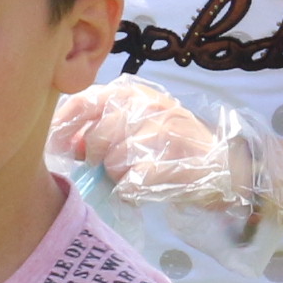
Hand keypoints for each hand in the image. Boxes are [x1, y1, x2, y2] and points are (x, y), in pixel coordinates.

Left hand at [51, 77, 282, 238]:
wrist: (226, 168)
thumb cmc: (172, 146)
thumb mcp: (138, 124)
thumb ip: (101, 127)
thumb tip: (67, 144)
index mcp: (134, 92)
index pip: (84, 100)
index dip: (64, 126)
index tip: (56, 146)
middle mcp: (147, 106)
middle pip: (96, 139)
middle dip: (99, 158)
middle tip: (117, 163)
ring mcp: (160, 133)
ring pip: (113, 163)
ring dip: (120, 175)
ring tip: (141, 171)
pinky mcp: (170, 162)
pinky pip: (131, 184)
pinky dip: (134, 190)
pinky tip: (147, 185)